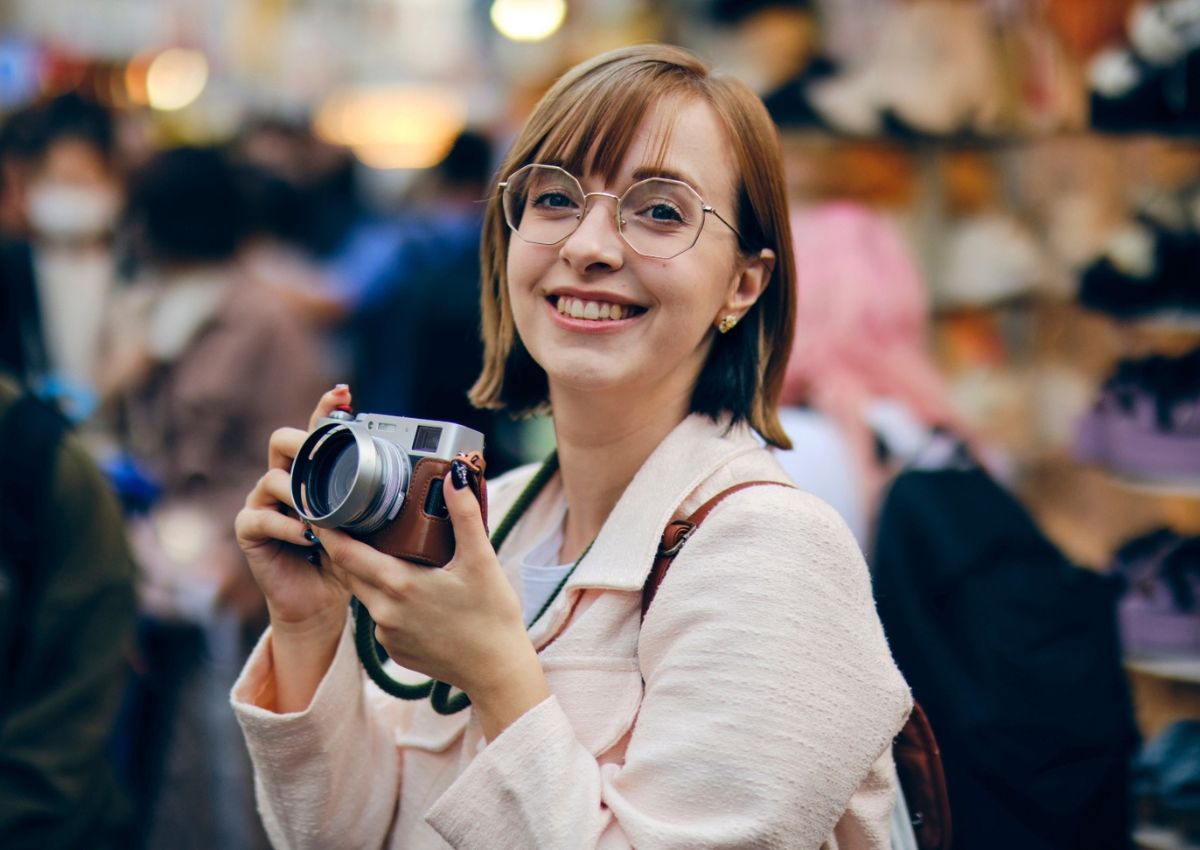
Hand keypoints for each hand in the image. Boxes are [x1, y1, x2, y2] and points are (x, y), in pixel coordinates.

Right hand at [235, 386, 352, 639]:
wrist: (321, 602)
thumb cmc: (345, 558)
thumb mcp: (366, 525)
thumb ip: (374, 499)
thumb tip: (406, 477)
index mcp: (313, 472)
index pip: (317, 431)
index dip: (327, 409)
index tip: (344, 393)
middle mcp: (284, 480)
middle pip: (282, 441)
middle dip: (302, 443)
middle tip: (320, 452)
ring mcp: (263, 503)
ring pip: (272, 479)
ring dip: (299, 494)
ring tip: (320, 513)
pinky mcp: (250, 530)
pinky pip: (261, 517)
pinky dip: (287, 525)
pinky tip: (307, 536)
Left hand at [320, 461, 548, 738]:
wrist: (497, 672)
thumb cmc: (492, 617)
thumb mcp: (482, 561)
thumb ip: (465, 516)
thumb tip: (454, 477)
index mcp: (399, 585)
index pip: (345, 554)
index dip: (328, 532)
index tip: (319, 511)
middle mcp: (384, 612)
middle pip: (349, 573)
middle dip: (345, 548)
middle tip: (349, 522)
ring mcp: (387, 636)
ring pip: (365, 595)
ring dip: (368, 574)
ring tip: (382, 551)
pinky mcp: (395, 652)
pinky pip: (381, 618)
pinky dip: (387, 601)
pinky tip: (409, 592)